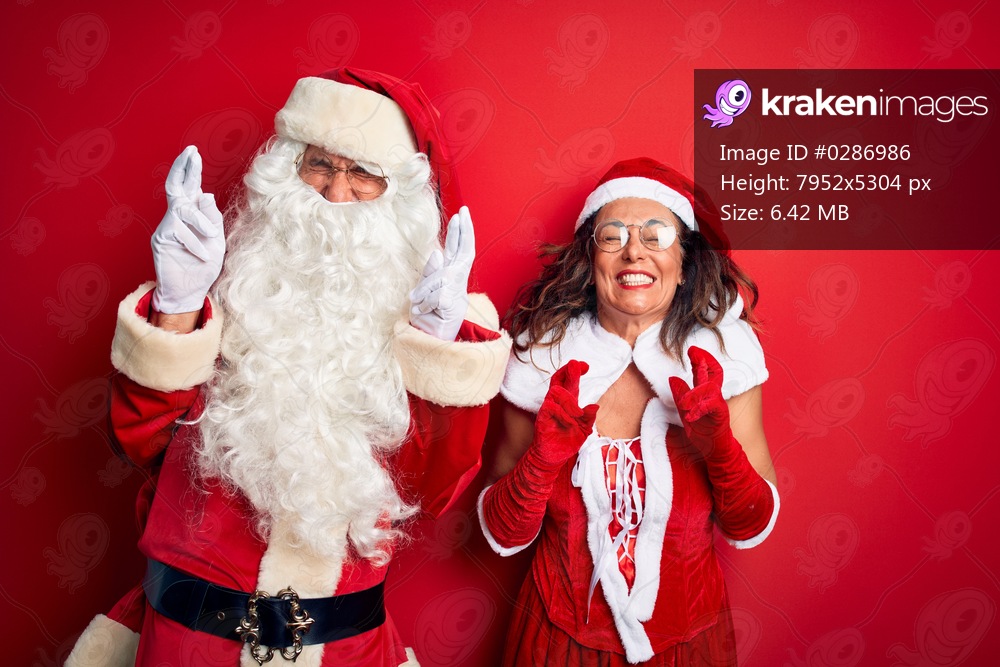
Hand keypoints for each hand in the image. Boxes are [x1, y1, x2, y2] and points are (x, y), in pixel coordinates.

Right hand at [151, 146, 224, 313]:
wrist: (189, 292)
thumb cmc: (203, 266)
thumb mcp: (217, 241)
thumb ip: (212, 218)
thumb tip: (206, 193)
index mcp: (192, 214)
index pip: (190, 186)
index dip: (191, 169)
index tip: (193, 152)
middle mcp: (176, 216)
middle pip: (175, 186)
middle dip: (183, 168)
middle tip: (191, 152)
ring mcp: (166, 227)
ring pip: (183, 210)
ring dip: (201, 222)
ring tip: (211, 239)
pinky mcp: (161, 240)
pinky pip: (180, 232)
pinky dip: (195, 243)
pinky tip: (203, 255)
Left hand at [409, 205, 473, 339]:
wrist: (432, 336)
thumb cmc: (428, 313)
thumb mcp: (423, 290)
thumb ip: (430, 272)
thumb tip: (437, 253)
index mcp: (450, 273)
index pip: (457, 248)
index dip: (460, 231)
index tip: (461, 213)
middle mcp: (456, 278)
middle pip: (464, 250)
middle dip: (463, 231)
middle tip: (464, 212)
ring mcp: (456, 289)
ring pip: (438, 278)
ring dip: (423, 292)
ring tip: (418, 303)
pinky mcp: (451, 301)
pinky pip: (431, 295)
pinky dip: (423, 304)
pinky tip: (424, 311)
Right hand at [532, 360, 598, 468]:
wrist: (554, 457)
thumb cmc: (567, 441)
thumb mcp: (584, 430)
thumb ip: (589, 418)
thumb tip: (594, 406)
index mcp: (567, 403)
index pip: (568, 381)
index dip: (575, 371)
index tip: (585, 366)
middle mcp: (557, 403)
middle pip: (558, 379)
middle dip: (568, 370)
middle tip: (576, 365)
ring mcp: (548, 409)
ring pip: (555, 391)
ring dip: (569, 401)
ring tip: (577, 414)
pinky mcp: (542, 418)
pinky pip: (550, 406)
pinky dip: (563, 414)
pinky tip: (569, 423)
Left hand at [668, 346, 730, 446]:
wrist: (715, 452)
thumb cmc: (703, 432)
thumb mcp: (685, 412)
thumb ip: (680, 396)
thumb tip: (672, 378)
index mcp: (705, 395)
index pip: (705, 372)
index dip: (700, 360)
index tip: (692, 350)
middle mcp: (714, 396)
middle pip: (713, 373)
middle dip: (704, 360)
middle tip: (693, 351)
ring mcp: (718, 405)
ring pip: (710, 389)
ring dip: (695, 393)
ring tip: (683, 403)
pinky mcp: (721, 416)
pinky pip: (712, 407)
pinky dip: (700, 409)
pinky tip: (690, 415)